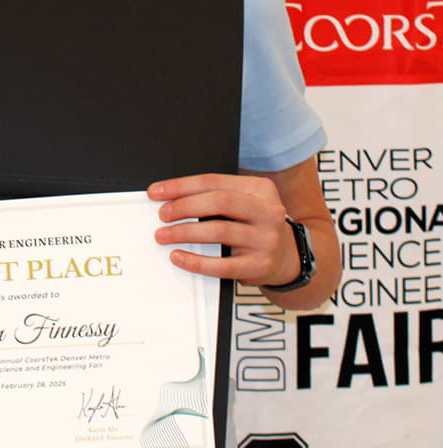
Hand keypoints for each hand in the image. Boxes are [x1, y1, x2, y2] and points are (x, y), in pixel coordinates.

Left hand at [147, 173, 299, 287]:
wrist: (289, 258)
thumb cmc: (256, 226)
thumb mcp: (245, 202)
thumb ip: (216, 197)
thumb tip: (170, 198)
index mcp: (260, 189)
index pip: (214, 181)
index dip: (181, 186)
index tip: (156, 192)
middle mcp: (268, 211)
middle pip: (219, 202)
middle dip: (184, 207)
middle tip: (162, 214)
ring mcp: (267, 239)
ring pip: (220, 231)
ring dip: (185, 233)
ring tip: (164, 235)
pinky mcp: (261, 265)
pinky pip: (223, 265)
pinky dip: (196, 262)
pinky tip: (179, 257)